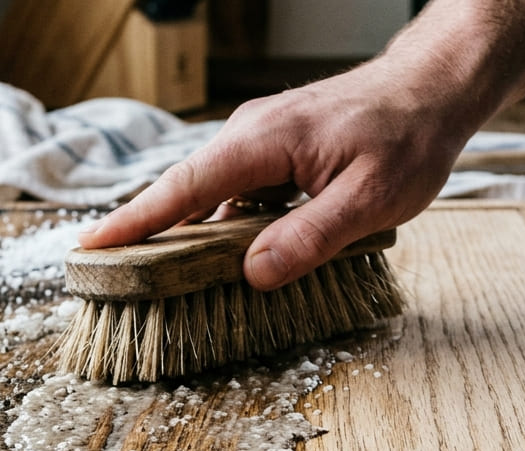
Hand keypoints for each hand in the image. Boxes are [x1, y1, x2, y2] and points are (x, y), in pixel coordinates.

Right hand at [76, 57, 476, 289]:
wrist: (433, 89)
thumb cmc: (408, 136)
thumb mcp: (369, 199)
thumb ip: (310, 238)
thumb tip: (253, 275)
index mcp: (262, 143)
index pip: (183, 187)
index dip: (135, 222)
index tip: (90, 247)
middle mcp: (250, 138)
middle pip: (184, 194)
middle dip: (145, 236)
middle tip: (109, 281)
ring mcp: (261, 145)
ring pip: (211, 198)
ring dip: (189, 238)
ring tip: (162, 286)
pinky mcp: (276, 156)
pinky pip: (236, 196)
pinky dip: (224, 228)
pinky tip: (229, 262)